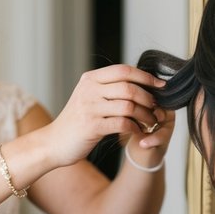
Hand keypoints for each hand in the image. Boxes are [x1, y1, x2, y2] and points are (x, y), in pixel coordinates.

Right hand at [45, 64, 167, 167]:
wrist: (54, 143)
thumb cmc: (76, 121)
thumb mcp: (88, 97)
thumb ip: (108, 88)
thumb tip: (139, 82)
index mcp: (90, 79)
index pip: (123, 70)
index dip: (145, 76)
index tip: (160, 85)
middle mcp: (89, 90)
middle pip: (129, 88)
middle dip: (148, 98)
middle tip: (156, 107)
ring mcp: (89, 108)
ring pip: (128, 106)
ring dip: (145, 115)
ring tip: (151, 121)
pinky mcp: (92, 126)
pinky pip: (122, 123)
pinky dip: (135, 128)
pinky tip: (139, 132)